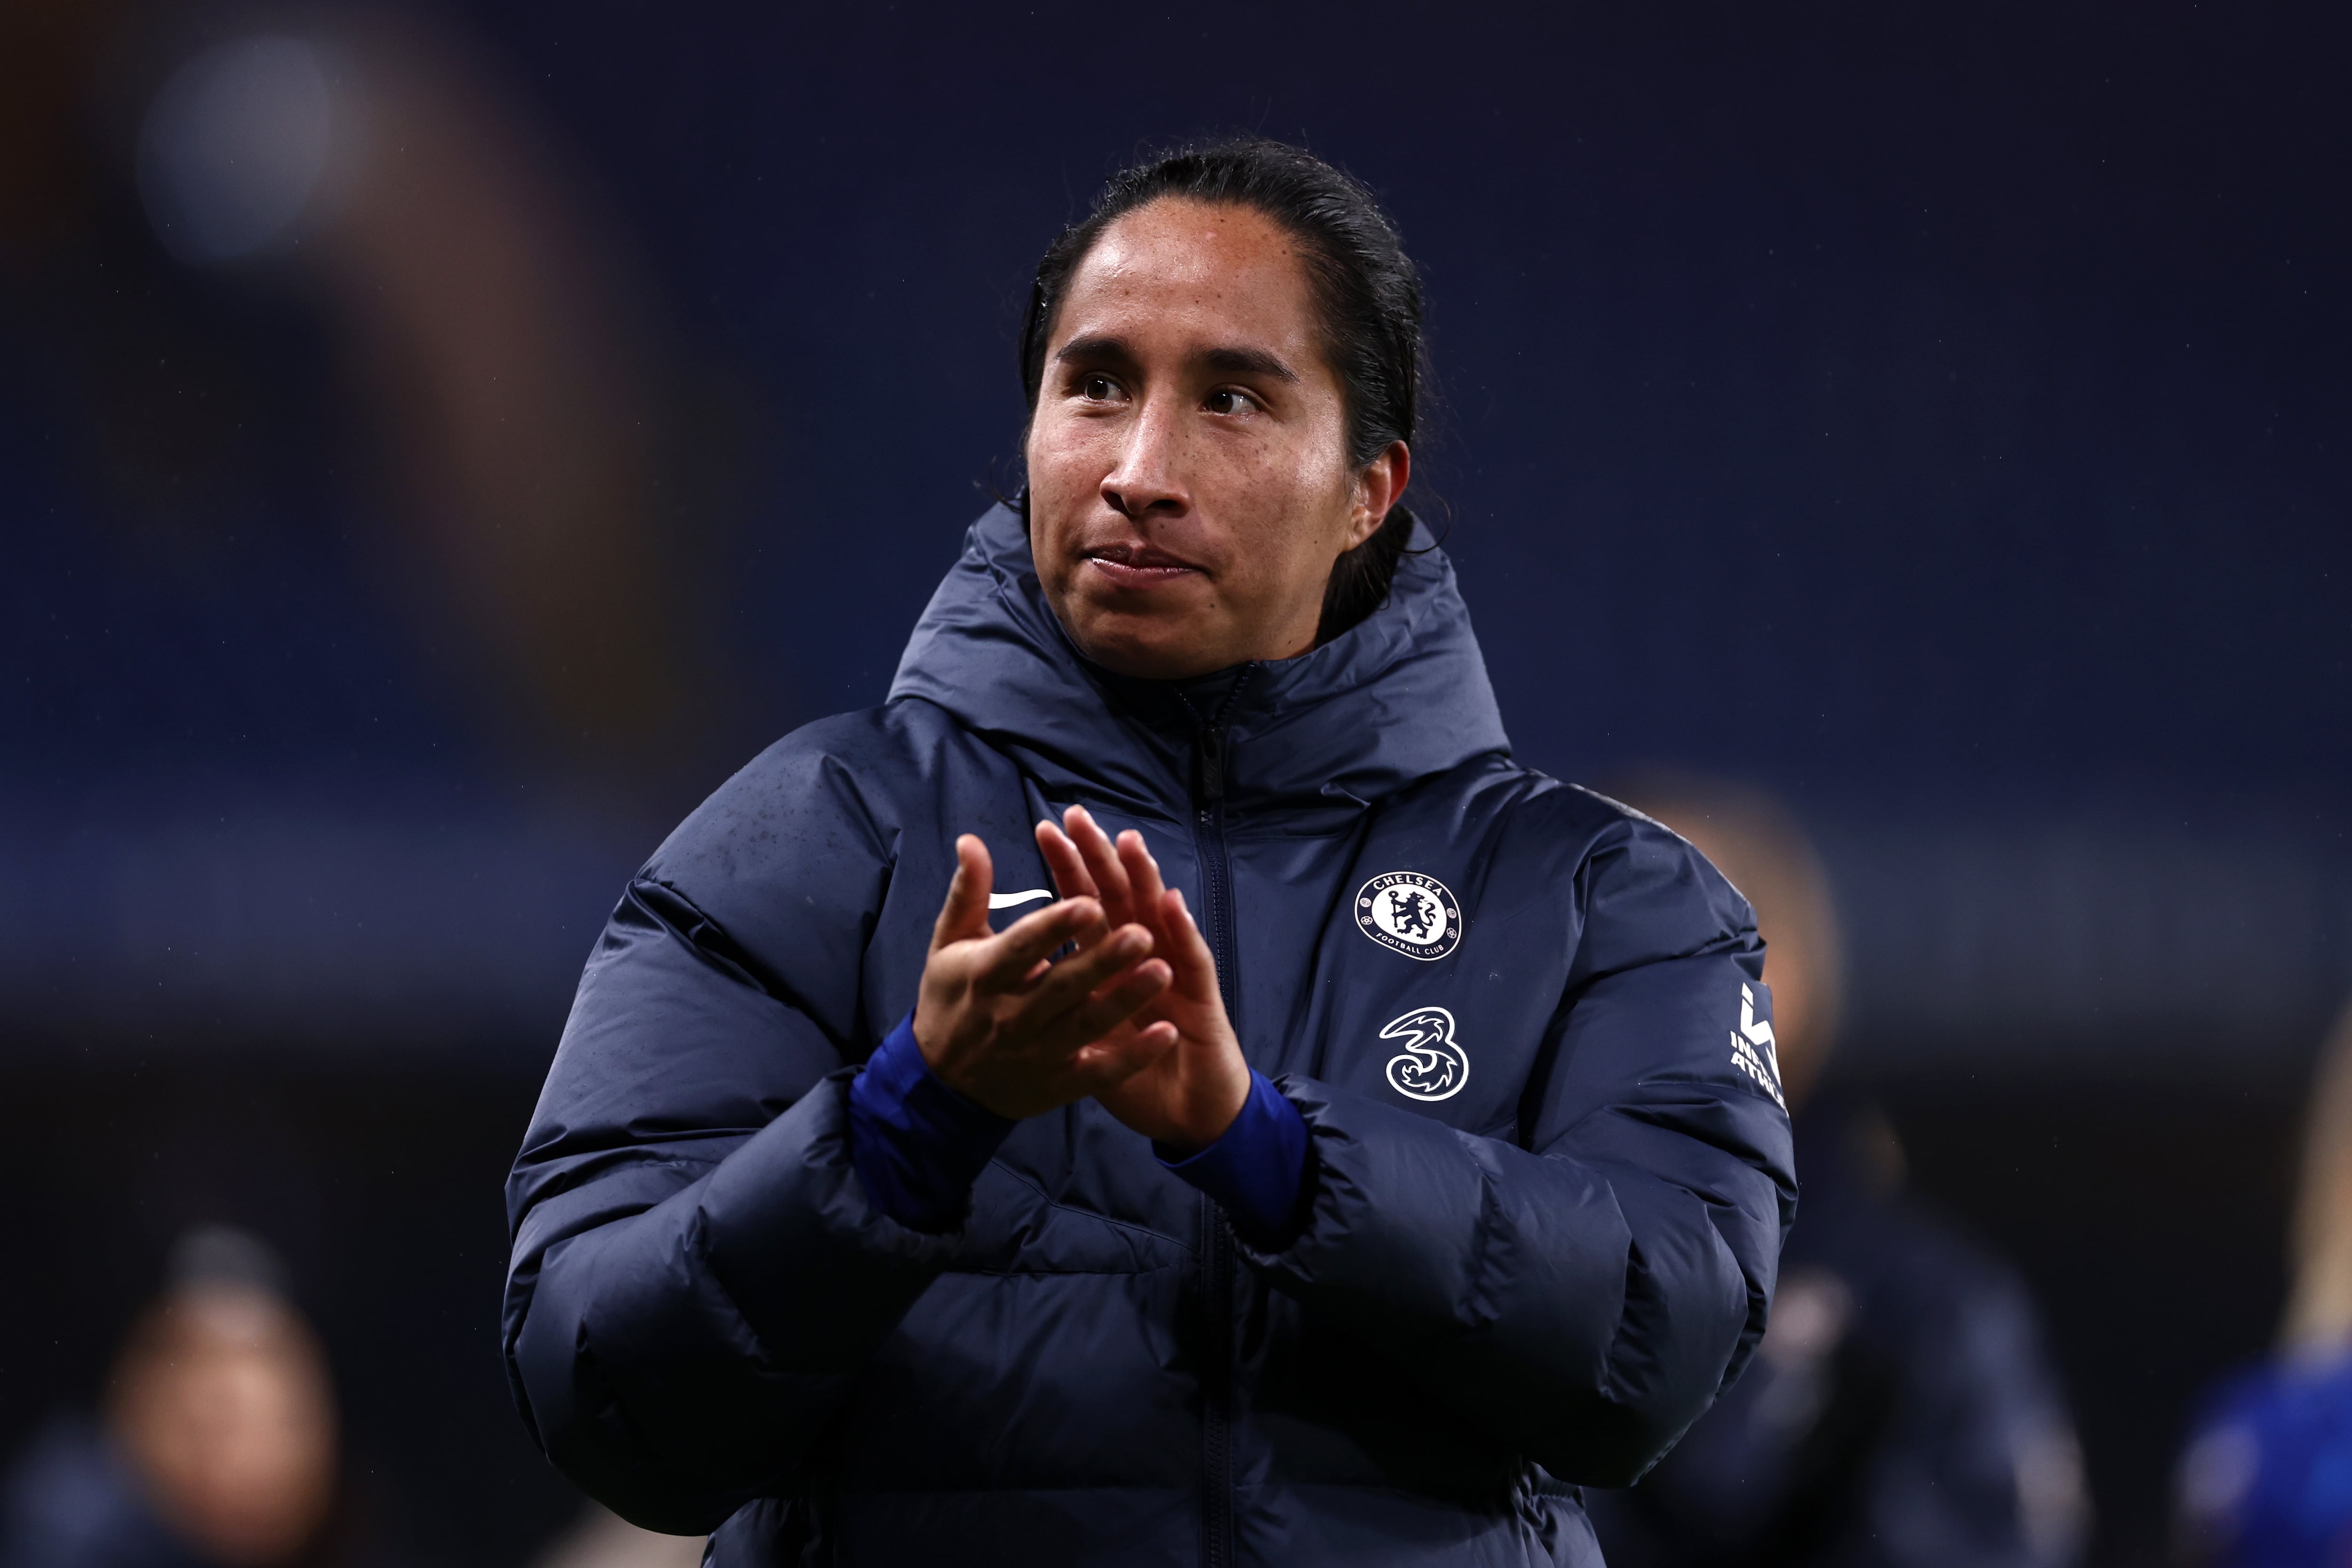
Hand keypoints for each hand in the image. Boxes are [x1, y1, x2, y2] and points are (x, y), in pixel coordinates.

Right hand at [913, 834, 1176, 1118]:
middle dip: (1103, 960)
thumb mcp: (949, 944)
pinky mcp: (1057, 1085)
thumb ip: (968, 893)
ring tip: (1164, 971)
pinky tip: (1166, 1034)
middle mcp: (1011, 1015)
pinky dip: (1133, 1056)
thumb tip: (971, 839)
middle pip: (1063, 985)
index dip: (1056, 925)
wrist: (940, 1084)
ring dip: (1126, 1000)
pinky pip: (1100, 1073)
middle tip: (1143, 934)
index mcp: (985, 974)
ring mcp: (1037, 1053)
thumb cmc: (950, 1000)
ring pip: (1087, 1025)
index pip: (1024, 946)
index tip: (1090, 901)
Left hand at [1036, 806, 1250, 1149]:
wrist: (1192, 1117)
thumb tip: (1022, 969)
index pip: (1087, 907)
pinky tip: (1170, 904)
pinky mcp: (1201, 1001)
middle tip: (1078, 817)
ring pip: (1158, 919)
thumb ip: (1064, 1001)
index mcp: (1113, 968)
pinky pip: (1191, 962)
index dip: (1068, 870)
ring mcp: (1176, 976)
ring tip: (1125, 842)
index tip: (1045, 831)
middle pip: (1120, 899)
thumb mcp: (1090, 1038)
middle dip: (1099, 858)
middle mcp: (1145, 961)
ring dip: (1143, 880)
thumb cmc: (1141, 1077)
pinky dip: (1181, 932)